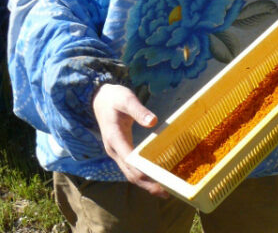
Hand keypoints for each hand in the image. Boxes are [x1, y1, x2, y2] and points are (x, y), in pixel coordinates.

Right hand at [93, 83, 168, 197]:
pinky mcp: (120, 150)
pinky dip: (143, 174)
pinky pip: (131, 167)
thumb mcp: (127, 99)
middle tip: (167, 193)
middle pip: (130, 173)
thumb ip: (139, 110)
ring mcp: (116, 152)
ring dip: (145, 183)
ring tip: (164, 190)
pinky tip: (156, 175)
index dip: (144, 173)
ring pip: (130, 173)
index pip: (130, 162)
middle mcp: (114, 150)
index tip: (160, 181)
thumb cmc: (114, 97)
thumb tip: (153, 122)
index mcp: (115, 138)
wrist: (98, 98)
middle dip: (147, 184)